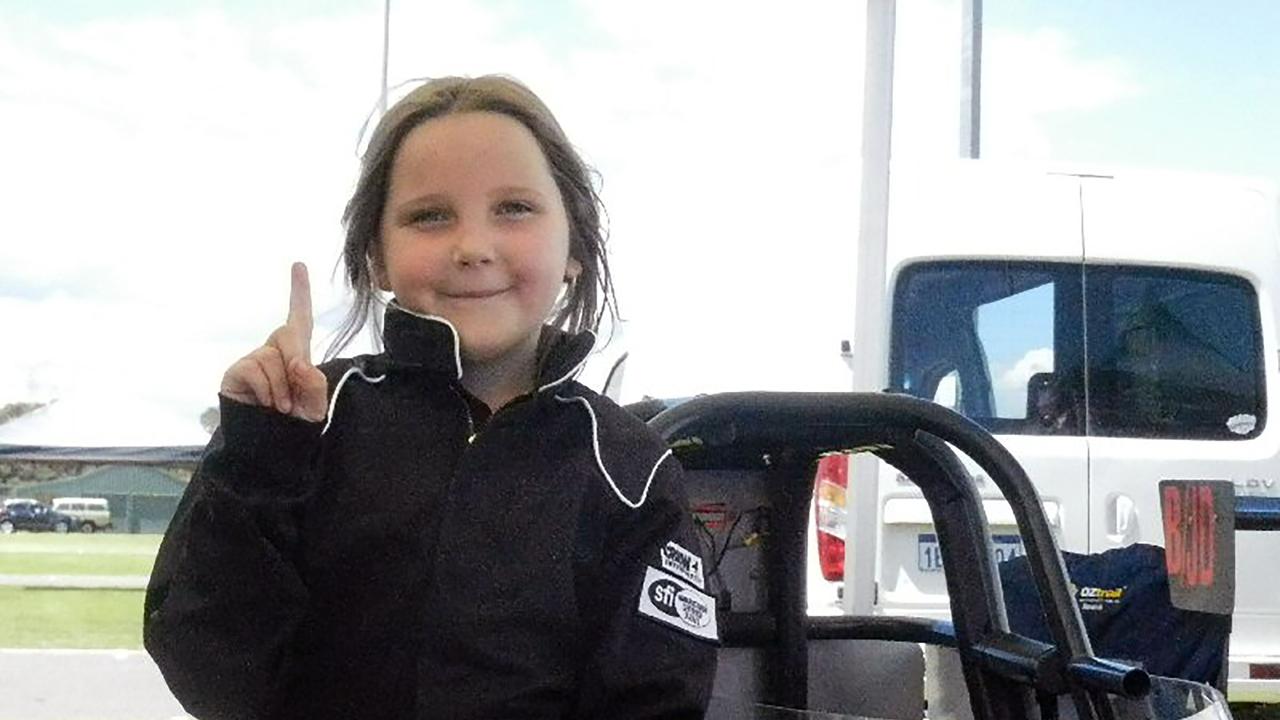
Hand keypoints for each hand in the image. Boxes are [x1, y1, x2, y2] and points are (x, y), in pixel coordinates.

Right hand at [220, 262, 328, 421]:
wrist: (271, 448)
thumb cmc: (295, 423)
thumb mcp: (316, 405)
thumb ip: (314, 383)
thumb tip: (299, 364)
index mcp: (297, 354)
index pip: (299, 318)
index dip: (299, 292)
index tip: (298, 265)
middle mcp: (273, 352)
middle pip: (288, 334)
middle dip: (296, 360)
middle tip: (296, 390)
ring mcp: (253, 360)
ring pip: (271, 358)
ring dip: (281, 388)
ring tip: (281, 407)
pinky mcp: (236, 372)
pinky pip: (254, 369)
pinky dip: (267, 390)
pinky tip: (267, 405)